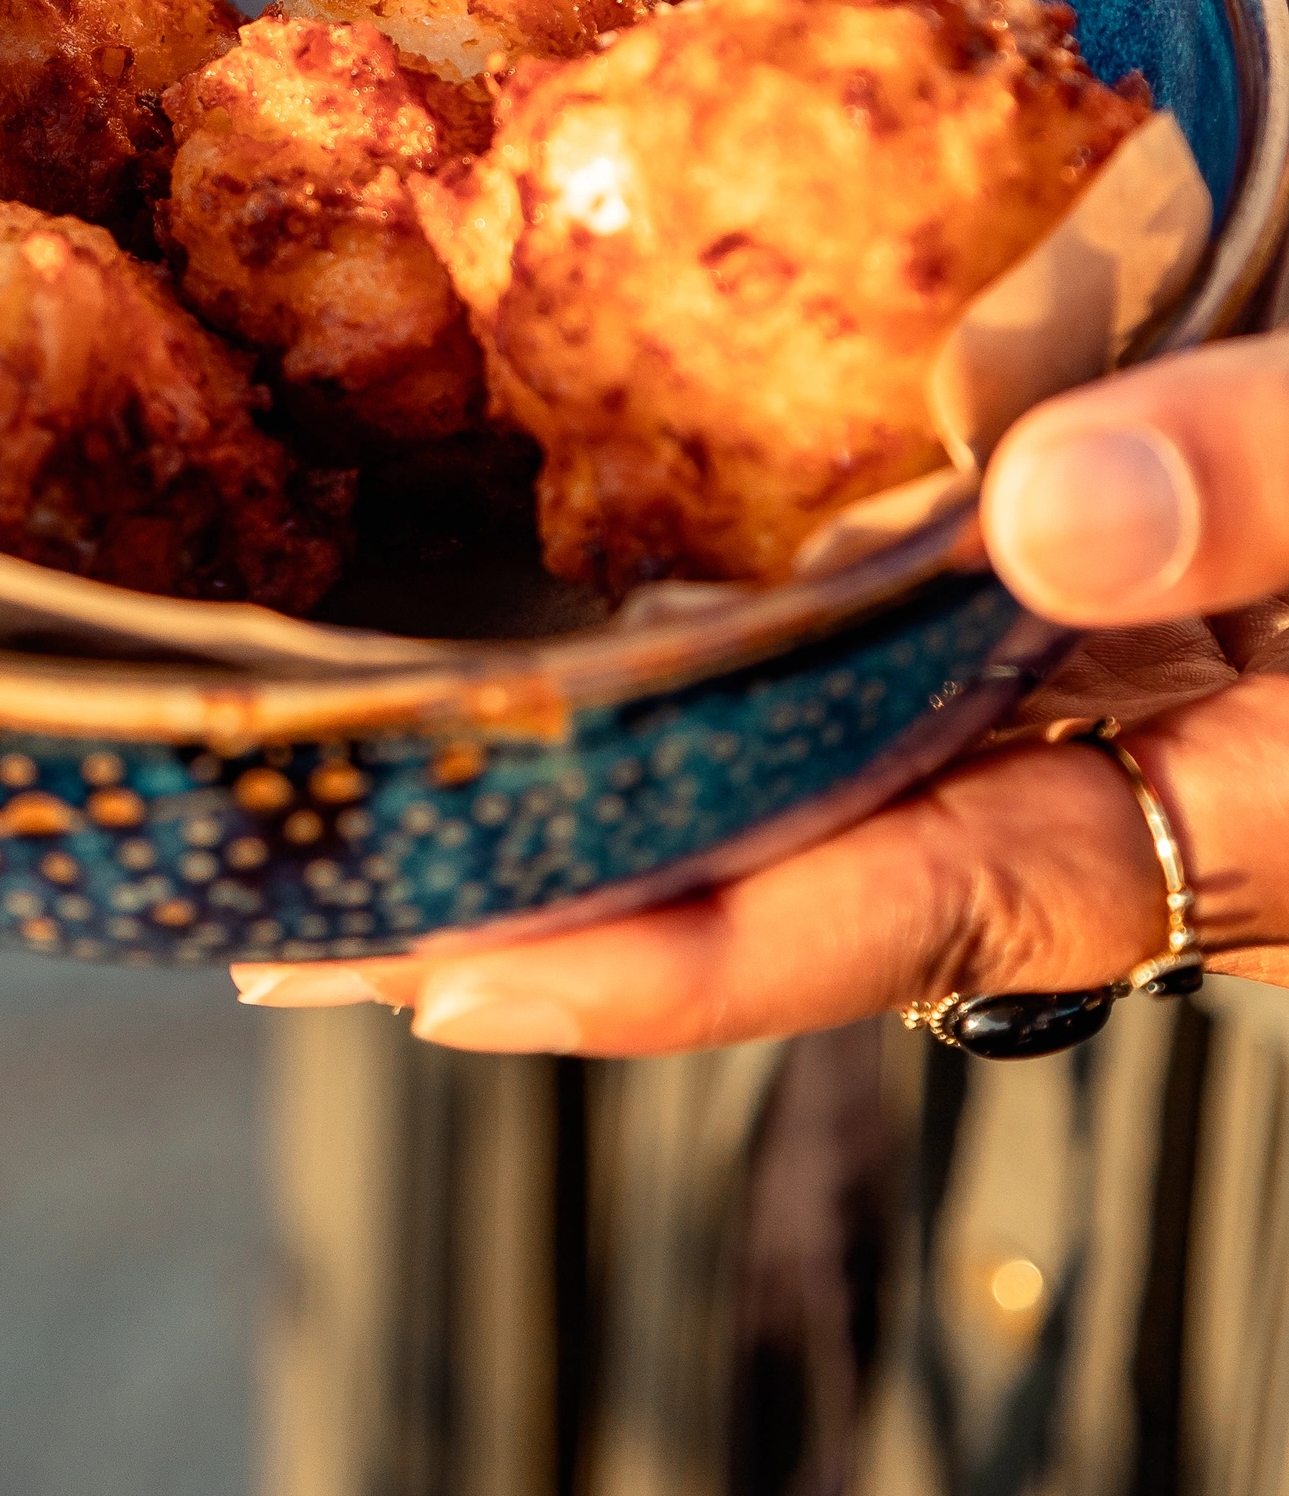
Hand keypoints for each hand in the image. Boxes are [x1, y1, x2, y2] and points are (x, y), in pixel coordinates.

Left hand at [237, 334, 1288, 1052]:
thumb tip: (1034, 517)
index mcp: (1254, 811)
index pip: (924, 910)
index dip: (687, 961)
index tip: (454, 978)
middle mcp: (1161, 772)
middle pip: (823, 860)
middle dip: (576, 883)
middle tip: (302, 887)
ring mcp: (1126, 675)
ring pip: (844, 744)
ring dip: (629, 750)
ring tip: (384, 746)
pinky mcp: (1109, 562)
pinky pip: (904, 612)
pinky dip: (749, 594)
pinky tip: (605, 554)